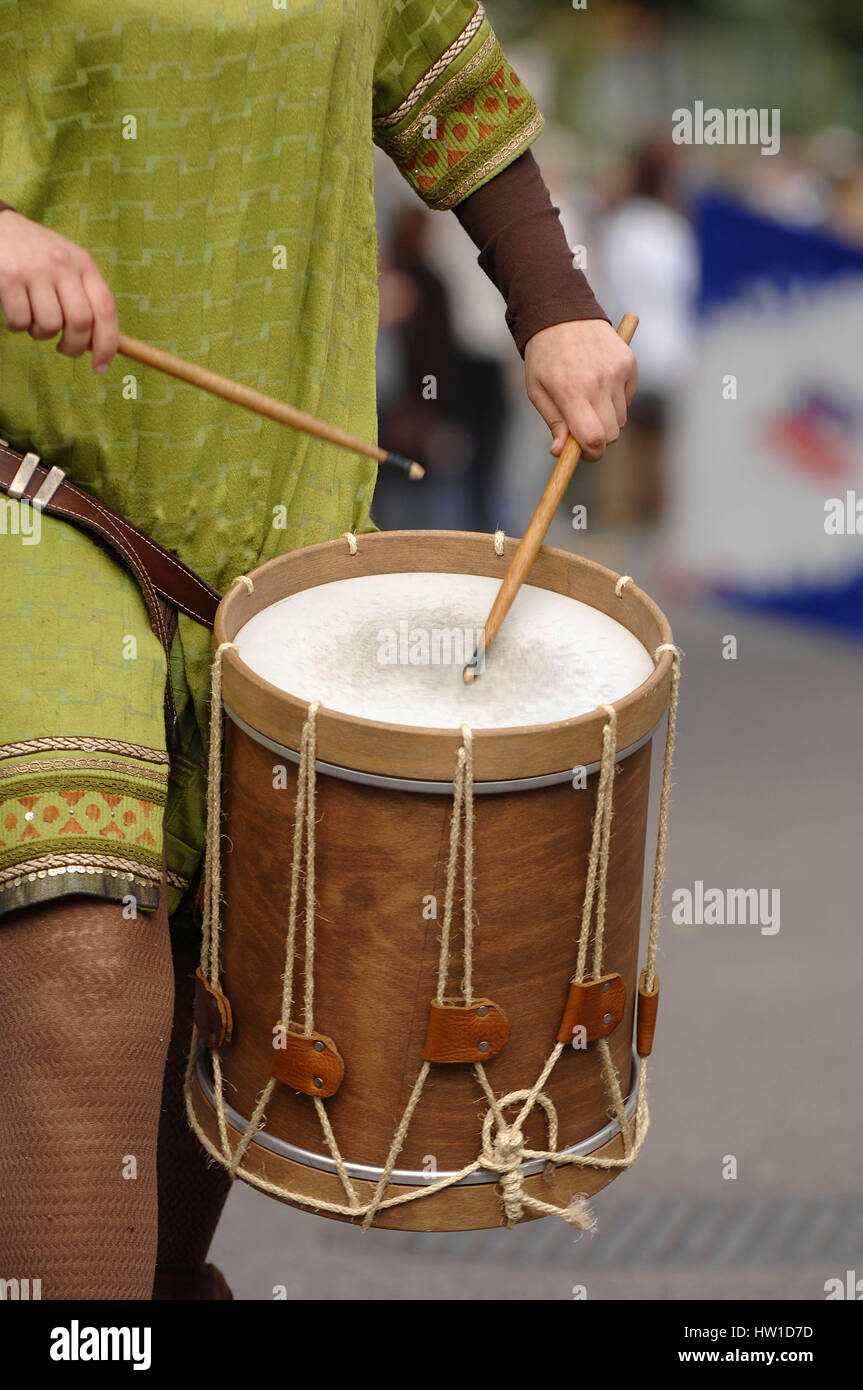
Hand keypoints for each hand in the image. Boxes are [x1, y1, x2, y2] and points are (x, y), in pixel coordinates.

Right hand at [0, 211, 117, 372]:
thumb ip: (83, 297)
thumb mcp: (66, 264)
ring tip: (33, 319)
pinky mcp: (8, 277)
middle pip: (81, 323)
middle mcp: (62, 264)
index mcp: (83, 263)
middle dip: (74, 347)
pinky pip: (20, 321)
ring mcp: (35, 270)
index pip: (106, 310)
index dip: (107, 344)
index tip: (101, 367)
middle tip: (64, 348)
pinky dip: (17, 327)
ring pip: (49, 325)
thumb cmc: (35, 254)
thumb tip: (98, 345)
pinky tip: (14, 310)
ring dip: (41, 334)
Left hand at [524, 318, 637, 461]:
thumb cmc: (545, 356)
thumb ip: (554, 423)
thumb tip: (560, 452)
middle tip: (583, 430)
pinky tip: (600, 382)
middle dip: (597, 439)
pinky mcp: (629, 362)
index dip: (590, 454)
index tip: (583, 454)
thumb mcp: (537, 390)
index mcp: (571, 391)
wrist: (561, 312)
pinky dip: (616, 400)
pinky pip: (628, 398)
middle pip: (611, 434)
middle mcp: (598, 382)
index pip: (593, 438)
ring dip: (606, 418)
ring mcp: (617, 371)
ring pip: (620, 419)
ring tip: (588, 398)